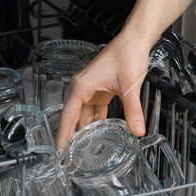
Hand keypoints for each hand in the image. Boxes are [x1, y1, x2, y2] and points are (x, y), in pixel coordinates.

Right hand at [55, 32, 153, 150]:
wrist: (136, 39)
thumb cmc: (127, 53)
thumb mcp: (129, 86)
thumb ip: (133, 110)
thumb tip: (137, 130)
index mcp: (82, 86)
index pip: (68, 116)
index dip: (63, 135)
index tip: (59, 151)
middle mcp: (82, 87)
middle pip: (73, 117)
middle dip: (72, 136)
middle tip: (70, 157)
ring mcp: (91, 88)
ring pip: (84, 114)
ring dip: (85, 129)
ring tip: (84, 148)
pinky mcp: (100, 89)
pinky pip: (94, 109)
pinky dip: (96, 120)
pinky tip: (99, 131)